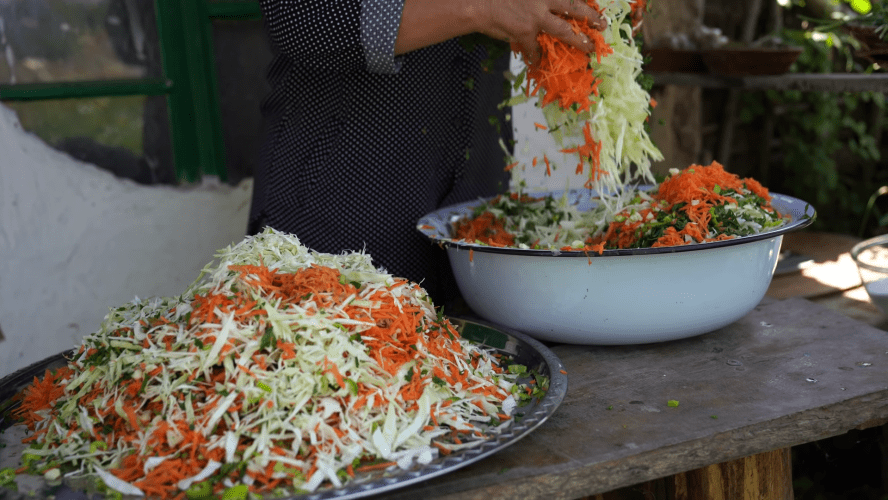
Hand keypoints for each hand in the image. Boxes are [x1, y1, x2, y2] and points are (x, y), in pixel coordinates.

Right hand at [473, 0, 606, 64]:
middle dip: (591, 17)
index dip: (583, 3)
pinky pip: (534, 48)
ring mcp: (536, 17)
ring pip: (564, 30)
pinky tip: (538, 61)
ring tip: (588, 47)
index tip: (593, 6)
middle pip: (574, 8)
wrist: (478, 3)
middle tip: (601, 25)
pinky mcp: (525, 32)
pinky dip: (536, 56)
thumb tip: (547, 9)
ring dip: (579, 40)